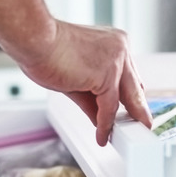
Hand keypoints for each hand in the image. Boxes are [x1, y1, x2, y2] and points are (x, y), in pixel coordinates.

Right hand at [19, 21, 152, 146]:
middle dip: (137, 110)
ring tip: (121, 137)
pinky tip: (102, 135)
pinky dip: (105, 124)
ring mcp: (116, 60)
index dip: (130, 96)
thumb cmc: (45, 50)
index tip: (131, 111)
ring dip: (122, 121)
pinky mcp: (107, 75)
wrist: (34, 39)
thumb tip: (99, 118)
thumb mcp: (75, 77)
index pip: (129, 75)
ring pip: (125, 98)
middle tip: (141, 126)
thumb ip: (90, 98)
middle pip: (134, 87)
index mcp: (114, 43)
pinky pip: (109, 107)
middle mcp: (120, 49)